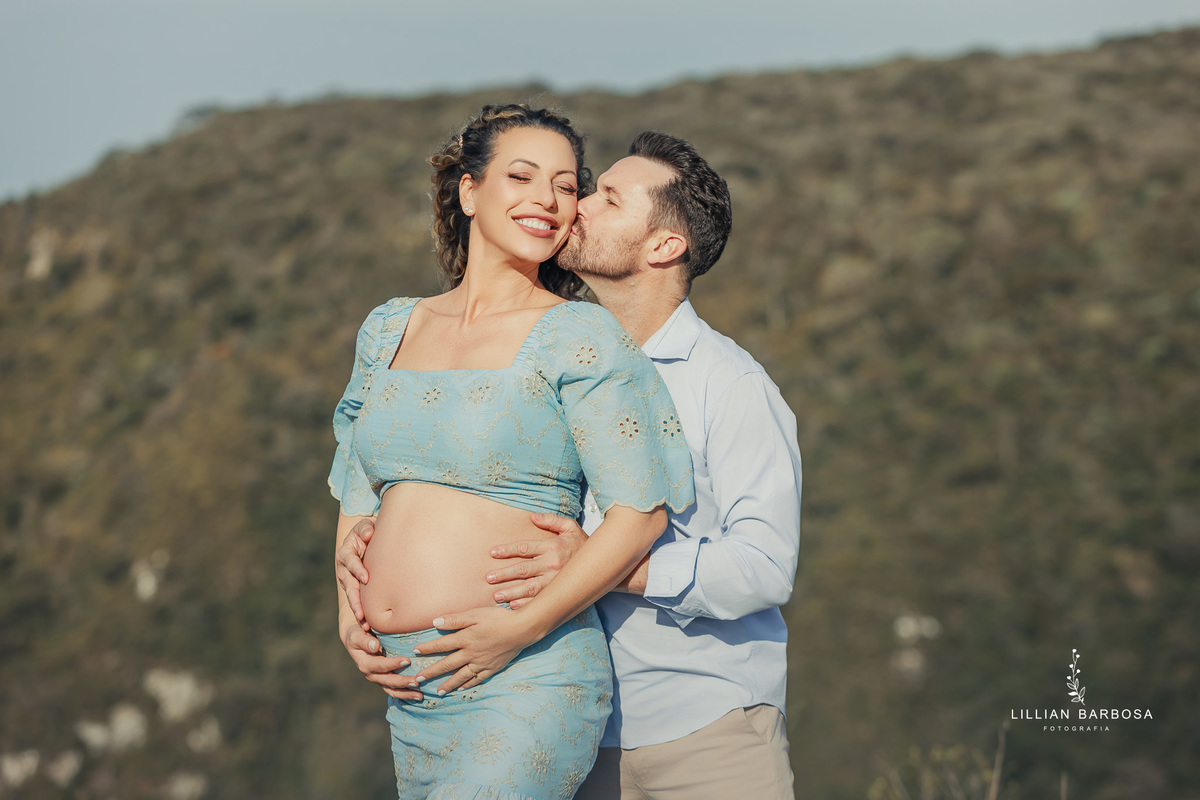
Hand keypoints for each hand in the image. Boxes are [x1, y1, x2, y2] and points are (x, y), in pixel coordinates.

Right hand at [336, 518, 375, 630]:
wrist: (367, 539)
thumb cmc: (367, 532)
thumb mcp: (365, 527)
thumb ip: (366, 528)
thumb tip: (368, 534)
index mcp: (346, 553)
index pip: (351, 561)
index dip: (357, 569)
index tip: (366, 578)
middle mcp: (344, 569)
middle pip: (349, 585)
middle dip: (355, 598)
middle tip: (361, 611)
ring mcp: (348, 580)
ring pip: (351, 596)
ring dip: (357, 608)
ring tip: (363, 621)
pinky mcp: (354, 588)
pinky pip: (356, 601)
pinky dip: (361, 612)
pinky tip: (367, 626)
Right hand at [340, 623, 422, 700]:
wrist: (355, 640)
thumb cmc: (357, 634)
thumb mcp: (357, 635)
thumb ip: (364, 641)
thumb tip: (375, 646)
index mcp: (365, 663)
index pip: (381, 665)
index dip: (393, 664)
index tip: (407, 660)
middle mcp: (371, 674)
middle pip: (388, 681)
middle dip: (402, 682)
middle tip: (417, 681)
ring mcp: (378, 679)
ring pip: (392, 690)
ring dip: (406, 693)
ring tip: (420, 696)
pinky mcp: (384, 680)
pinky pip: (394, 690)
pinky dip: (405, 694)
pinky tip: (417, 696)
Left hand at [411, 606, 535, 695]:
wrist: (522, 629)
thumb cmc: (499, 618)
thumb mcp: (476, 613)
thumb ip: (455, 619)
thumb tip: (435, 622)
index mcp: (465, 639)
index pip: (441, 645)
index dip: (427, 648)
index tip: (415, 652)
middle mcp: (470, 654)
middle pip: (447, 665)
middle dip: (431, 672)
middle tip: (418, 680)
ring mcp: (482, 663)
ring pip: (461, 676)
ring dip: (448, 684)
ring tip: (437, 692)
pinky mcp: (493, 668)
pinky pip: (477, 679)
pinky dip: (468, 685)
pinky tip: (462, 689)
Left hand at [486, 513, 586, 608]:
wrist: (603, 563)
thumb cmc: (583, 544)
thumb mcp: (570, 527)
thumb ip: (552, 520)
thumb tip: (533, 516)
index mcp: (552, 547)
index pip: (524, 548)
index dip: (507, 550)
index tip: (493, 553)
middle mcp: (552, 564)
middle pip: (523, 569)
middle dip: (504, 574)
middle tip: (488, 578)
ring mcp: (556, 580)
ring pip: (529, 588)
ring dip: (511, 592)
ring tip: (496, 596)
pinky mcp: (560, 592)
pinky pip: (541, 600)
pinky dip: (527, 604)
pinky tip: (514, 606)